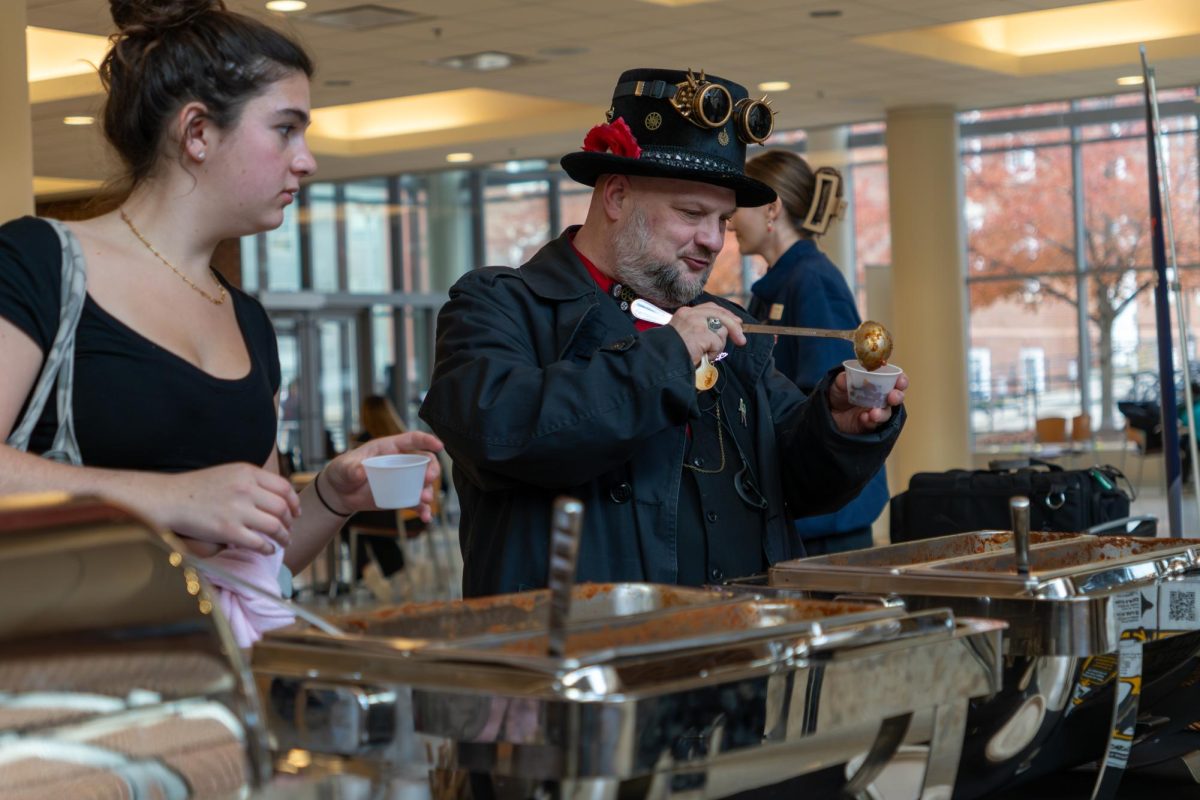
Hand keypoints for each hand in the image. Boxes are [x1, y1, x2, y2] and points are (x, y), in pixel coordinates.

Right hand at [156, 463, 299, 554]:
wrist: (167, 499)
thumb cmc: (196, 488)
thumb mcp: (228, 473)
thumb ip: (252, 481)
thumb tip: (277, 498)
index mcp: (247, 472)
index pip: (283, 487)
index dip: (294, 502)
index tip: (296, 512)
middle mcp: (246, 489)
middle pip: (283, 508)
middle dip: (290, 522)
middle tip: (290, 529)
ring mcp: (237, 510)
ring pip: (275, 526)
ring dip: (284, 537)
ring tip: (284, 541)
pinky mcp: (228, 530)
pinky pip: (259, 542)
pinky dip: (268, 548)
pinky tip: (268, 549)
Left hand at [320, 431, 444, 521]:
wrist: (340, 493)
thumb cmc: (343, 471)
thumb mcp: (344, 467)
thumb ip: (351, 468)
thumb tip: (359, 471)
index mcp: (389, 448)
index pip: (412, 439)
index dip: (427, 440)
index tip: (439, 445)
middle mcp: (400, 462)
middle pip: (425, 461)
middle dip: (432, 469)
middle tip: (429, 479)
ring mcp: (403, 479)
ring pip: (423, 482)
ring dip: (429, 490)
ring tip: (425, 500)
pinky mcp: (401, 495)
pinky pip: (416, 502)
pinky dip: (423, 510)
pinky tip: (426, 517)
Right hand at [668, 303, 746, 365]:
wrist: (661, 361)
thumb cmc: (672, 352)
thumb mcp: (685, 335)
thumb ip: (700, 329)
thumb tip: (722, 331)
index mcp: (685, 313)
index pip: (711, 308)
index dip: (726, 314)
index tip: (737, 322)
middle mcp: (690, 314)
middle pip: (721, 314)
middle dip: (734, 326)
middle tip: (741, 340)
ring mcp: (696, 322)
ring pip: (721, 330)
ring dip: (718, 345)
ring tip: (705, 353)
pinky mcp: (701, 333)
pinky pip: (718, 342)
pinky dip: (713, 352)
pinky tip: (703, 356)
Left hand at [828, 370, 907, 433]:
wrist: (830, 412)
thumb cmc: (839, 394)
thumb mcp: (838, 384)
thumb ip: (843, 380)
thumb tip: (846, 377)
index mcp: (878, 383)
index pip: (895, 380)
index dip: (901, 380)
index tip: (900, 380)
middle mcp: (882, 398)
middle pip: (897, 397)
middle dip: (898, 396)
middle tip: (892, 397)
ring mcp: (877, 412)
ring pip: (887, 413)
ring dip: (882, 413)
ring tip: (873, 413)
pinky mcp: (869, 425)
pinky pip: (874, 424)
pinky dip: (870, 421)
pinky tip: (864, 418)